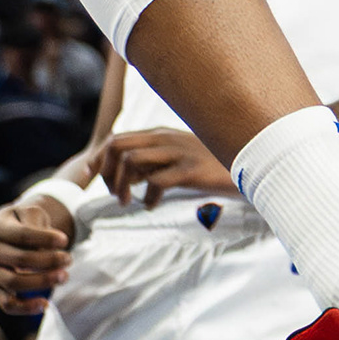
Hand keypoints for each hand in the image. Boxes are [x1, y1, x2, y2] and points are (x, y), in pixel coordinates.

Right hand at [0, 193, 75, 309]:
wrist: (5, 233)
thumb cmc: (21, 222)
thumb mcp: (28, 213)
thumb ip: (36, 224)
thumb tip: (46, 250)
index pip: (22, 235)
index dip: (45, 239)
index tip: (65, 241)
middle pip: (19, 260)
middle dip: (48, 261)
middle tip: (68, 259)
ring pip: (14, 283)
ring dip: (41, 282)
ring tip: (63, 276)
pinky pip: (7, 304)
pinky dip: (26, 308)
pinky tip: (46, 304)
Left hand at [95, 126, 237, 205]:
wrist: (248, 163)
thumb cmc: (209, 164)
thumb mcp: (178, 155)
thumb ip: (153, 160)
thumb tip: (126, 176)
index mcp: (160, 134)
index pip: (117, 138)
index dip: (99, 158)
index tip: (90, 176)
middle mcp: (165, 138)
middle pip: (118, 146)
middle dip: (106, 171)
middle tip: (114, 194)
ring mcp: (177, 152)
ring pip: (132, 161)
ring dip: (122, 185)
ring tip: (127, 202)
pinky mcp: (190, 170)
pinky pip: (157, 181)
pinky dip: (148, 196)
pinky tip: (151, 205)